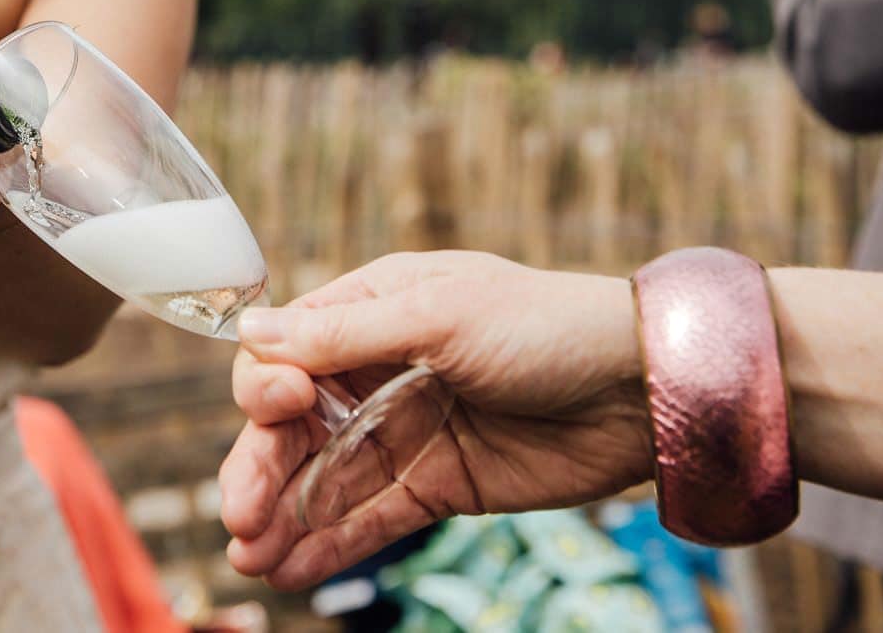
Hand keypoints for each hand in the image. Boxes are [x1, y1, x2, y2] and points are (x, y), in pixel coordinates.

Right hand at [219, 251, 652, 589]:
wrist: (643, 389)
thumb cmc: (548, 326)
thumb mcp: (442, 315)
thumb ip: (346, 334)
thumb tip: (252, 332)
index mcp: (372, 310)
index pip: (287, 353)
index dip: (268, 387)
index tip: (280, 410)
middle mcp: (378, 370)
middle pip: (294, 425)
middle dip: (260, 468)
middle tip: (239, 516)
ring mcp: (407, 430)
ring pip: (324, 478)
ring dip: (284, 516)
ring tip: (250, 559)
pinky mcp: (439, 485)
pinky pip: (372, 518)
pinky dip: (331, 546)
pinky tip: (291, 572)